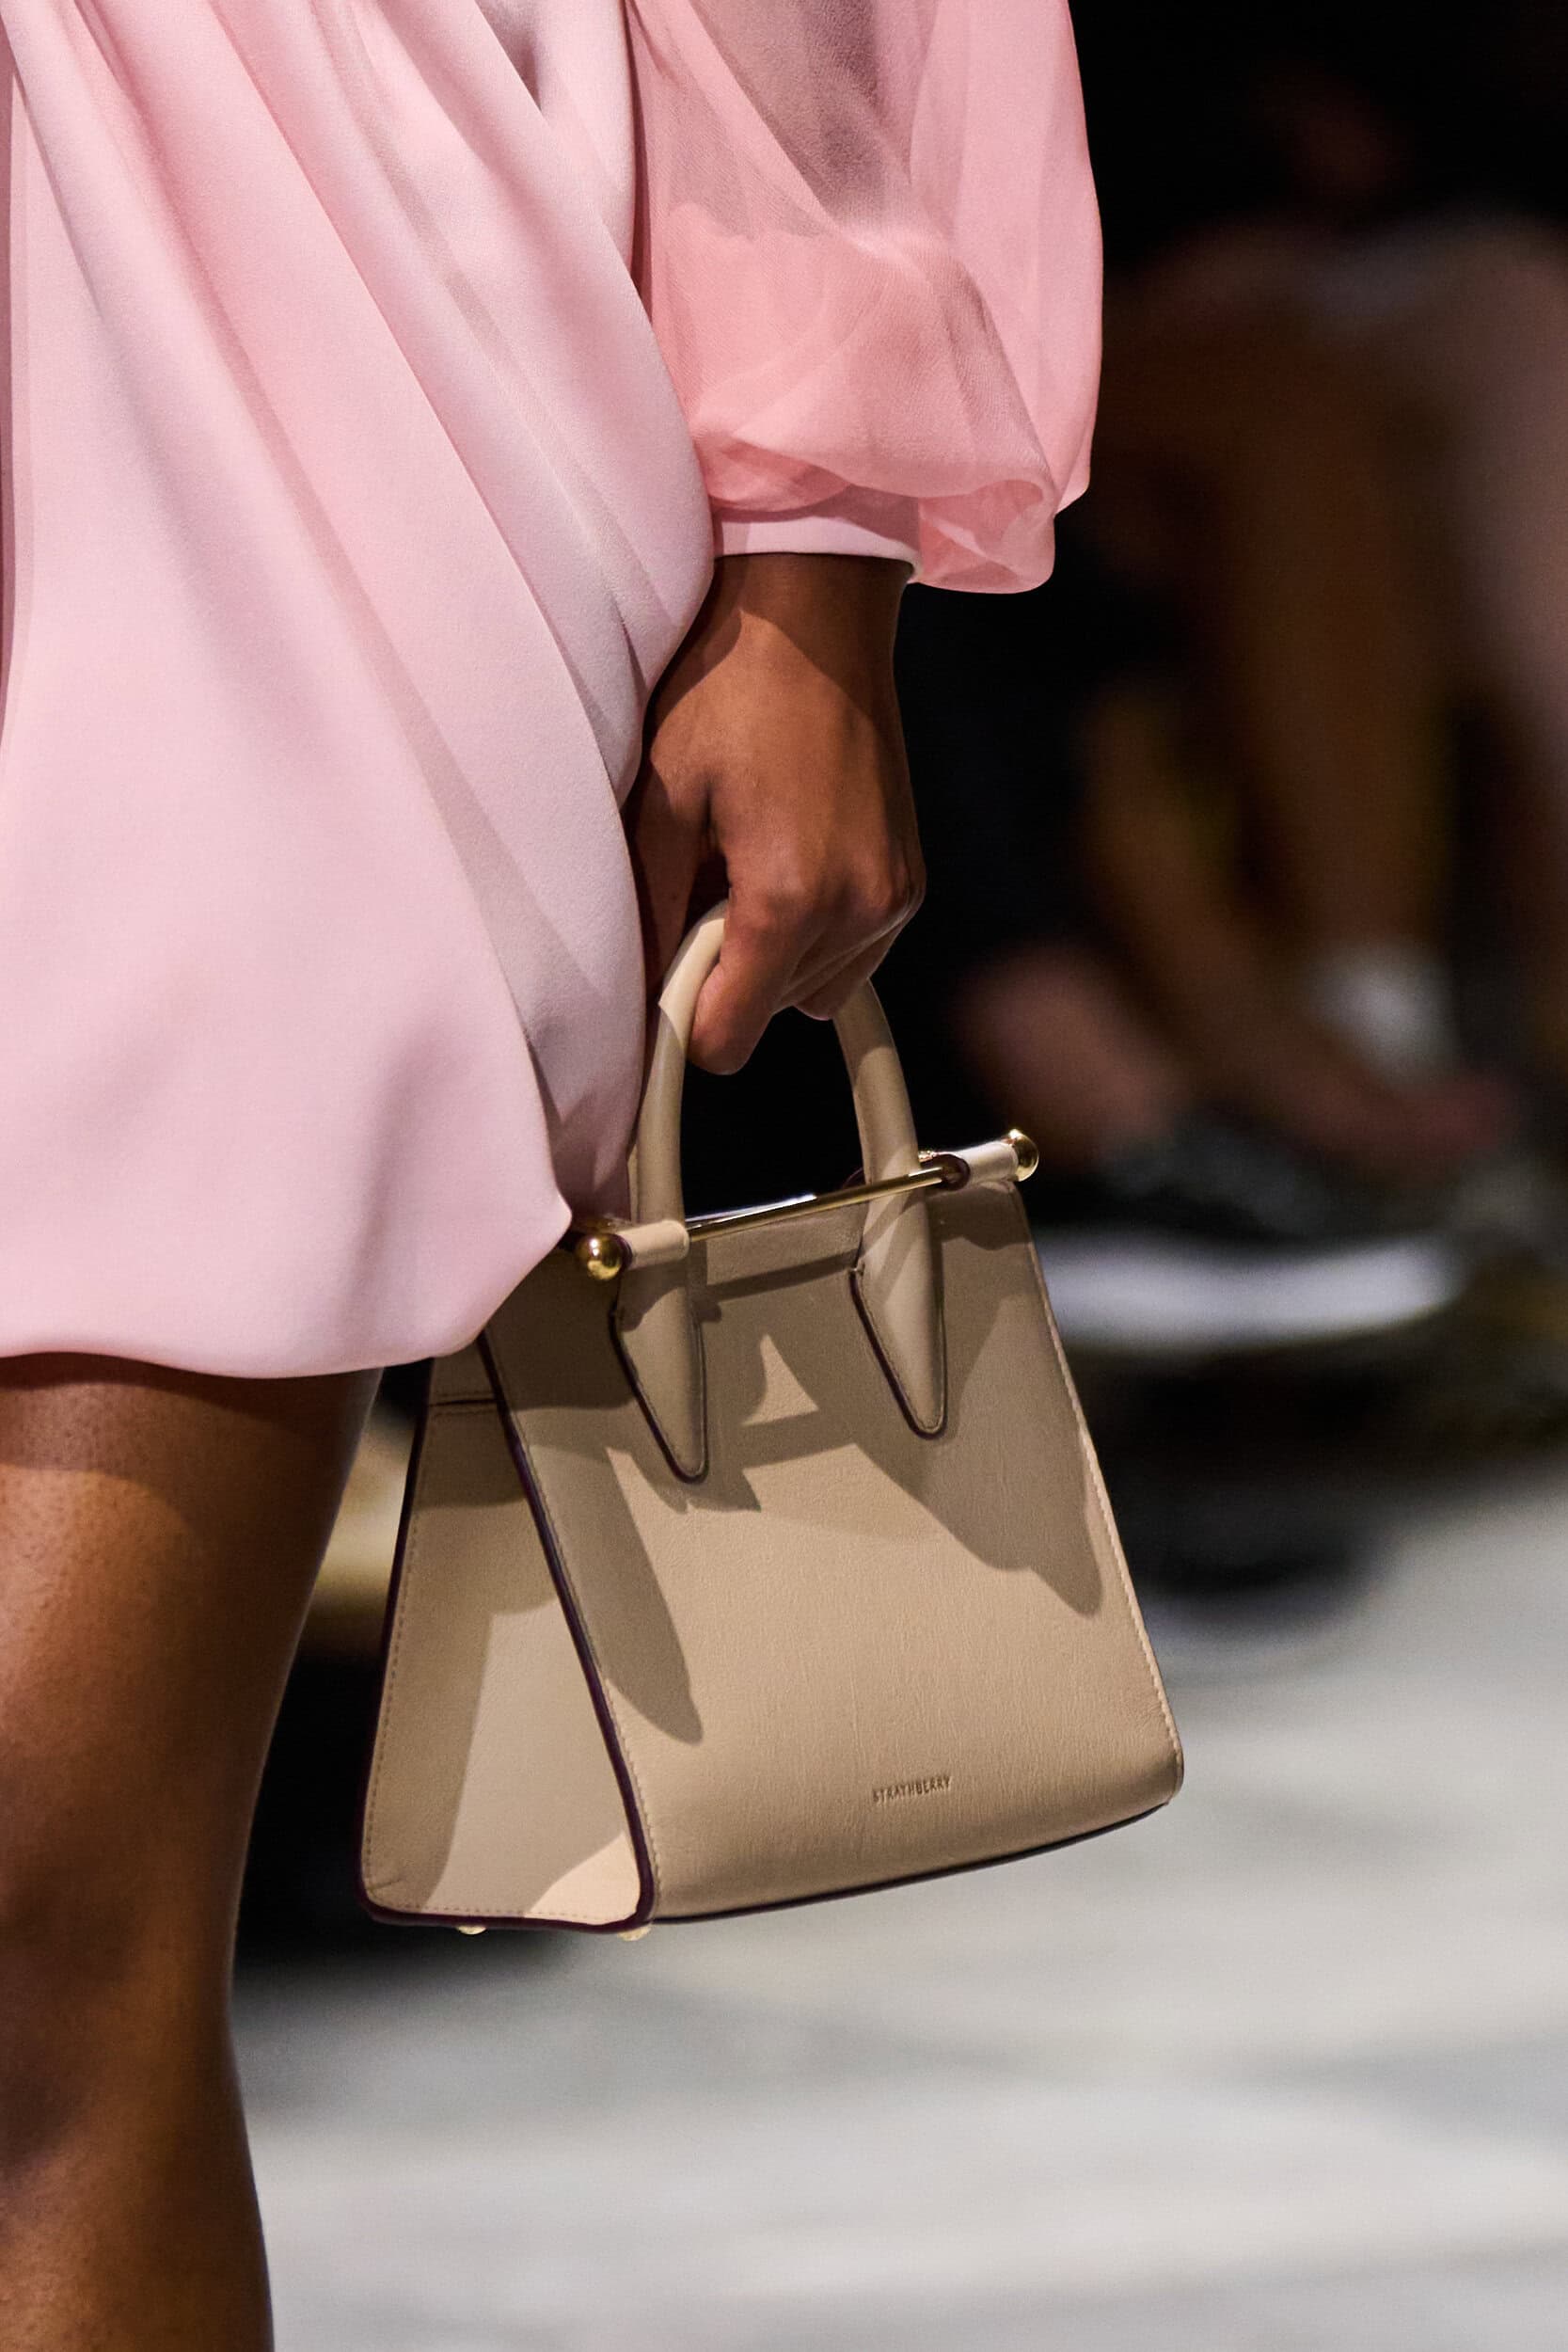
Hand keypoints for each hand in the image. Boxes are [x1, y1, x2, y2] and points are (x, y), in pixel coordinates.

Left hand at [624, 552, 924, 1074]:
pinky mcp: (909, 878)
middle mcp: (858, 910)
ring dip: (771, 953)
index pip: (728, 1037)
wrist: (815, 612)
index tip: (659, 985)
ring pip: (812, 989)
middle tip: (701, 883)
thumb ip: (650, 907)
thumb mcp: (663, 796)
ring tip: (745, 861)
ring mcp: (893, 897)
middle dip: (727, 973)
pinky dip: (813, 928)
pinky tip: (787, 855)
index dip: (683, 1024)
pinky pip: (852, 951)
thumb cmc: (730, 687)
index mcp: (789, 899)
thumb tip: (637, 990)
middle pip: (770, 1014)